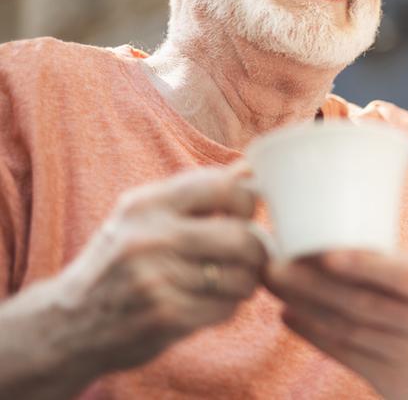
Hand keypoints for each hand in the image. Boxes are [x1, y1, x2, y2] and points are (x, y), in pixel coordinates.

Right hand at [42, 165, 266, 374]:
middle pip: (242, 237)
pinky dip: (225, 308)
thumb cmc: (119, 263)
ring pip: (241, 277)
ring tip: (224, 283)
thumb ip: (195, 194)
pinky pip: (226, 308)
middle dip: (255, 251)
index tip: (242, 217)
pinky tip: (205, 305)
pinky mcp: (165, 317)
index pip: (225, 188)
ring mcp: (157, 279)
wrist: (68, 324)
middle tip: (247, 258)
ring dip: (242, 283)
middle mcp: (150, 238)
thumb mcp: (142, 217)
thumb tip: (248, 168)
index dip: (247, 203)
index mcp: (146, 204)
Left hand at [265, 250, 407, 399]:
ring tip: (275, 284)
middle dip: (313, 284)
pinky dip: (316, 335)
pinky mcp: (397, 385)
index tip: (323, 250)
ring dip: (305, 307)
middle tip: (276, 263)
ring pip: (349, 330)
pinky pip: (348, 356)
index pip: (406, 276)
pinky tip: (292, 316)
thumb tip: (353, 242)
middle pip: (365, 305)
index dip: (363, 264)